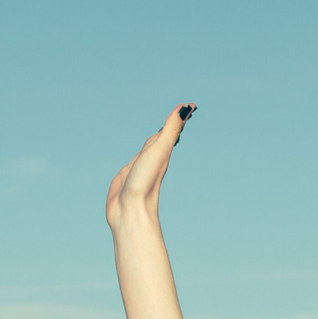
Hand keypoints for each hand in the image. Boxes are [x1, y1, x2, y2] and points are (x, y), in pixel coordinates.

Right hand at [105, 105, 191, 234]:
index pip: (173, 129)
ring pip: (148, 149)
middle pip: (163, 137)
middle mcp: (153, 159)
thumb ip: (171, 129)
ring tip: (162, 132)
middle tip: (180, 115)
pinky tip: (139, 158)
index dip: (181, 118)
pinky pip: (134, 161)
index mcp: (162, 152)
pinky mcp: (126, 177)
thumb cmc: (145, 182)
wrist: (130, 212)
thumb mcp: (159, 150)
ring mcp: (139, 168)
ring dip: (155, 140)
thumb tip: (186, 108)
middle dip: (170, 125)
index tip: (190, 107)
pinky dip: (139, 154)